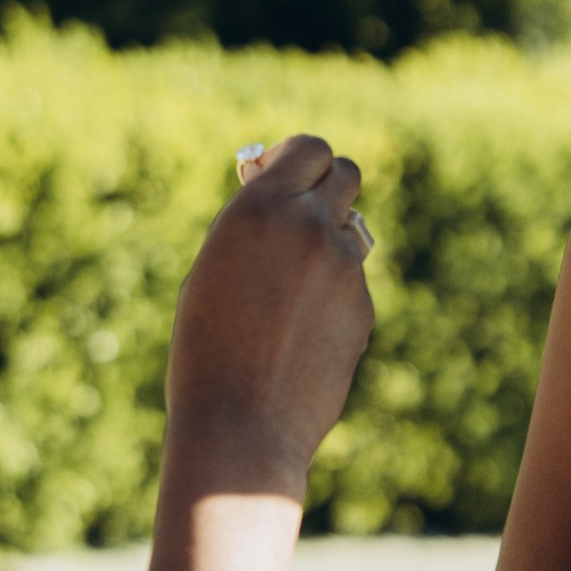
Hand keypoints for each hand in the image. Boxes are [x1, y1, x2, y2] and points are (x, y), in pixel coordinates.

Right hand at [165, 135, 375, 493]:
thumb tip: (285, 200)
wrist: (241, 423)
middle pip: (346, 173)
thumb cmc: (205, 348)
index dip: (298, 159)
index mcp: (261, 208)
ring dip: (326, 247)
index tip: (282, 174)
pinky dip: (332, 297)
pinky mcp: (364, 307)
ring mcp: (345, 268)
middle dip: (327, 187)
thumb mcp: (213, 269)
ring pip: (349, 234)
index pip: (310, 147)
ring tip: (284, 299)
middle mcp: (310, 226)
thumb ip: (254, 227)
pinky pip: (350, 284)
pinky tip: (298, 338)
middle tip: (302, 213)